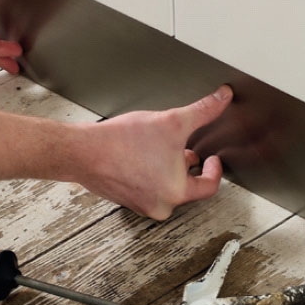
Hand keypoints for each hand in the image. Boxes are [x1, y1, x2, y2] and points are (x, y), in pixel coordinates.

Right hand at [77, 85, 233, 219]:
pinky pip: (145, 186)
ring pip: (164, 186)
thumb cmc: (121, 142)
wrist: (82, 151)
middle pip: (185, 187)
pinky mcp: (123, 197)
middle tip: (183, 148)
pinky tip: (139, 153)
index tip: (211, 158)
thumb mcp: (170, 121)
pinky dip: (148, 172)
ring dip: (166, 168)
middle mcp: (159, 205)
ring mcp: (139, 204)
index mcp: (175, 193)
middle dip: (186, 165)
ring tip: (158, 147)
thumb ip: (202, 111)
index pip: (208, 187)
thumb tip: (221, 99)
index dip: (214, 169)